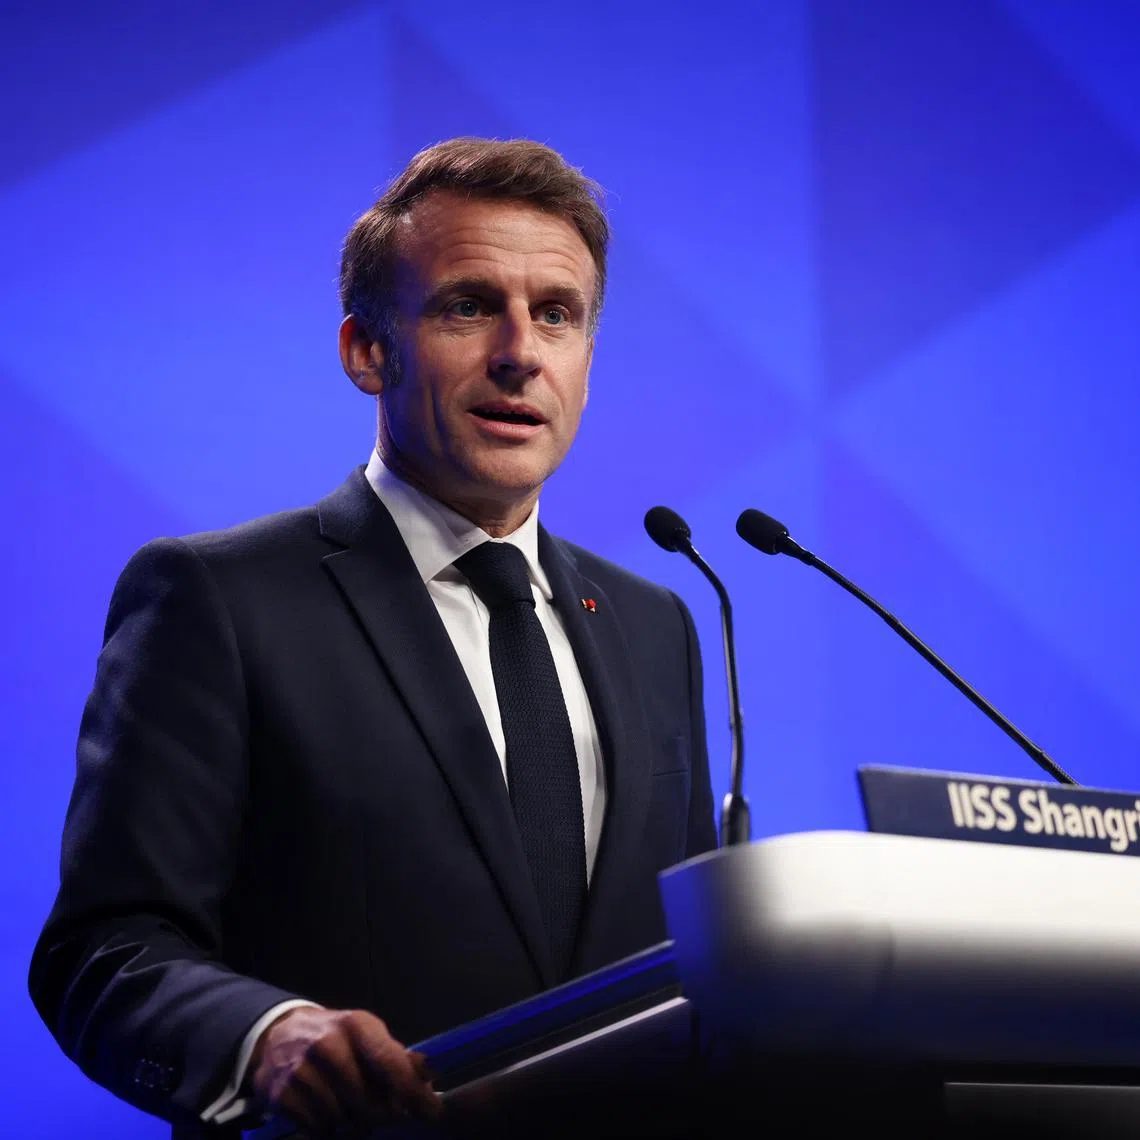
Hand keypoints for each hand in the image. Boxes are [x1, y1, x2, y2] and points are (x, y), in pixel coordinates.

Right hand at [247, 1006, 441, 1136]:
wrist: (280, 1033)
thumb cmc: (336, 1035)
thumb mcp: (367, 1034)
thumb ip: (397, 1056)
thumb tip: (430, 1076)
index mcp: (356, 1025)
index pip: (389, 1062)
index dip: (412, 1091)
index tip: (431, 1112)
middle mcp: (327, 1045)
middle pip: (369, 1102)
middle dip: (384, 1114)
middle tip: (388, 1113)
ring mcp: (301, 1070)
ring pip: (344, 1119)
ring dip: (354, 1121)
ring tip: (353, 1106)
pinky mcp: (281, 1094)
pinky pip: (319, 1129)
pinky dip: (330, 1127)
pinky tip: (329, 1109)